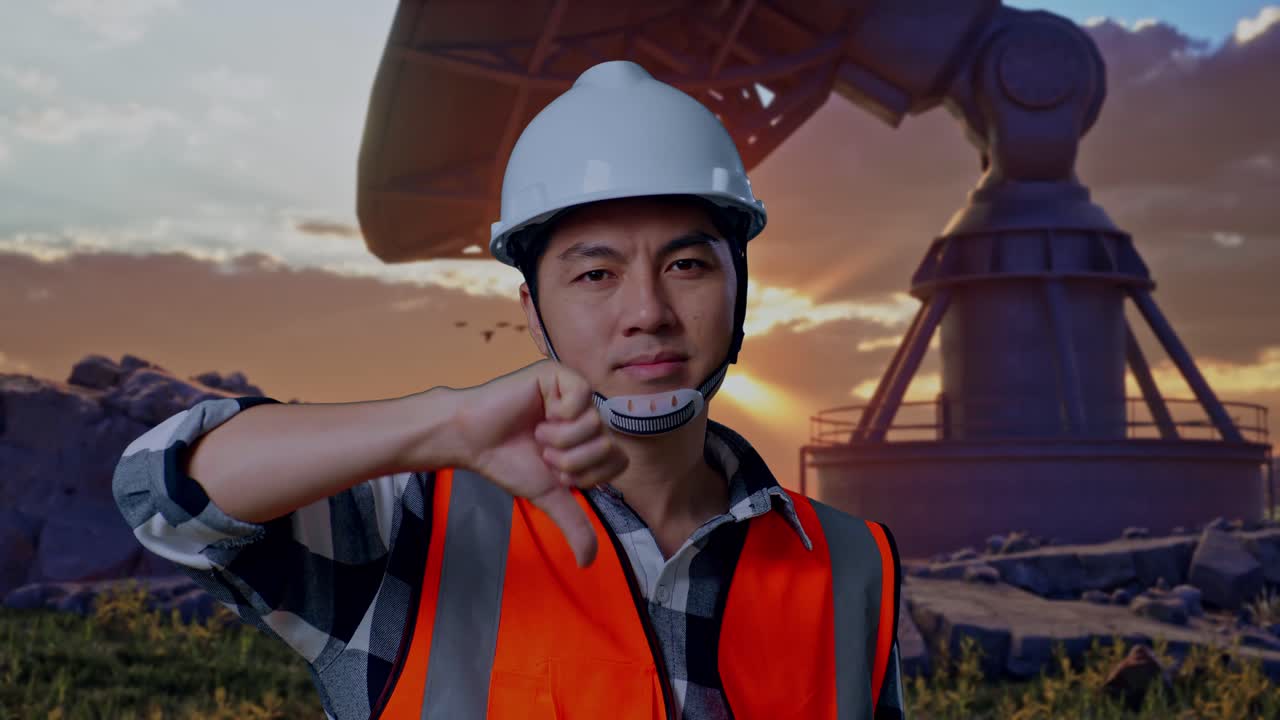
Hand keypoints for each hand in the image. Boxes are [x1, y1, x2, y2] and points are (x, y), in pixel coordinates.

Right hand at [450, 359, 628, 566]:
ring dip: (560, 440)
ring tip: (537, 433)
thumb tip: (588, 562)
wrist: (473, 440)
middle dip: (571, 461)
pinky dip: (558, 415)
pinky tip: (539, 413)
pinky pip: (582, 398)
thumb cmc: (507, 461)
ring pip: (594, 424)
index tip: (558, 473)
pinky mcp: (559, 376)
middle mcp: (587, 416)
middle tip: (544, 453)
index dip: (589, 475)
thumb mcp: (548, 495)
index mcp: (589, 440)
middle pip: (608, 444)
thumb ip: (574, 524)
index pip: (619, 461)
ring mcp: (575, 394)